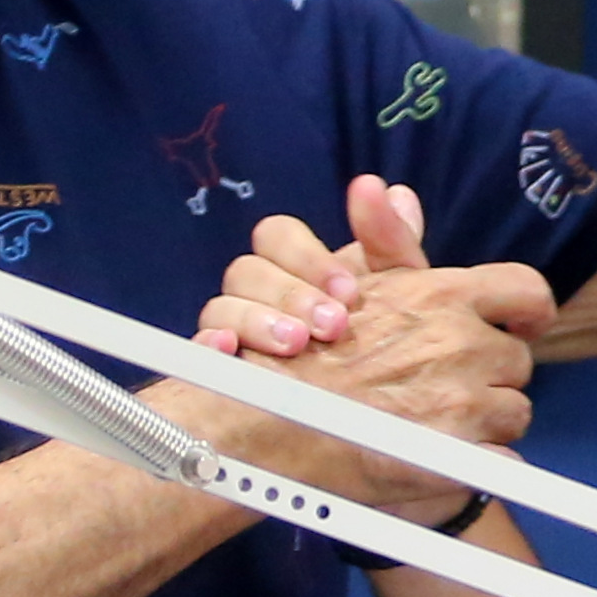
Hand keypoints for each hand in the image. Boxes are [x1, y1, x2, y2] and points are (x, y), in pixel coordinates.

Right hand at [192, 178, 551, 513]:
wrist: (266, 433)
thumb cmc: (301, 359)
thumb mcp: (343, 285)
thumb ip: (385, 242)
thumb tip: (400, 194)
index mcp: (442, 296)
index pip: (525, 291)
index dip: (530, 311)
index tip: (524, 326)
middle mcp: (461, 346)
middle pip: (517, 359)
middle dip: (491, 373)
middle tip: (451, 386)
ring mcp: (463, 405)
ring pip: (514, 411)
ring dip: (486, 420)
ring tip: (438, 425)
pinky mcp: (458, 461)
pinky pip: (502, 463)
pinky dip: (479, 465)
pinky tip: (442, 461)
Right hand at [196, 171, 416, 358]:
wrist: (378, 404)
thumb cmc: (383, 338)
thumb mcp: (398, 290)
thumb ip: (391, 241)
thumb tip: (396, 193)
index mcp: (295, 265)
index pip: (276, 236)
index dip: (308, 257)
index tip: (348, 292)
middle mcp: (258, 292)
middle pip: (246, 271)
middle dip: (291, 295)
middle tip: (333, 326)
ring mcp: (233, 330)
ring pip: (221, 308)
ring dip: (256, 321)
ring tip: (295, 344)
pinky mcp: (220, 371)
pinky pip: (198, 351)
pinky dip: (207, 346)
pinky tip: (228, 348)